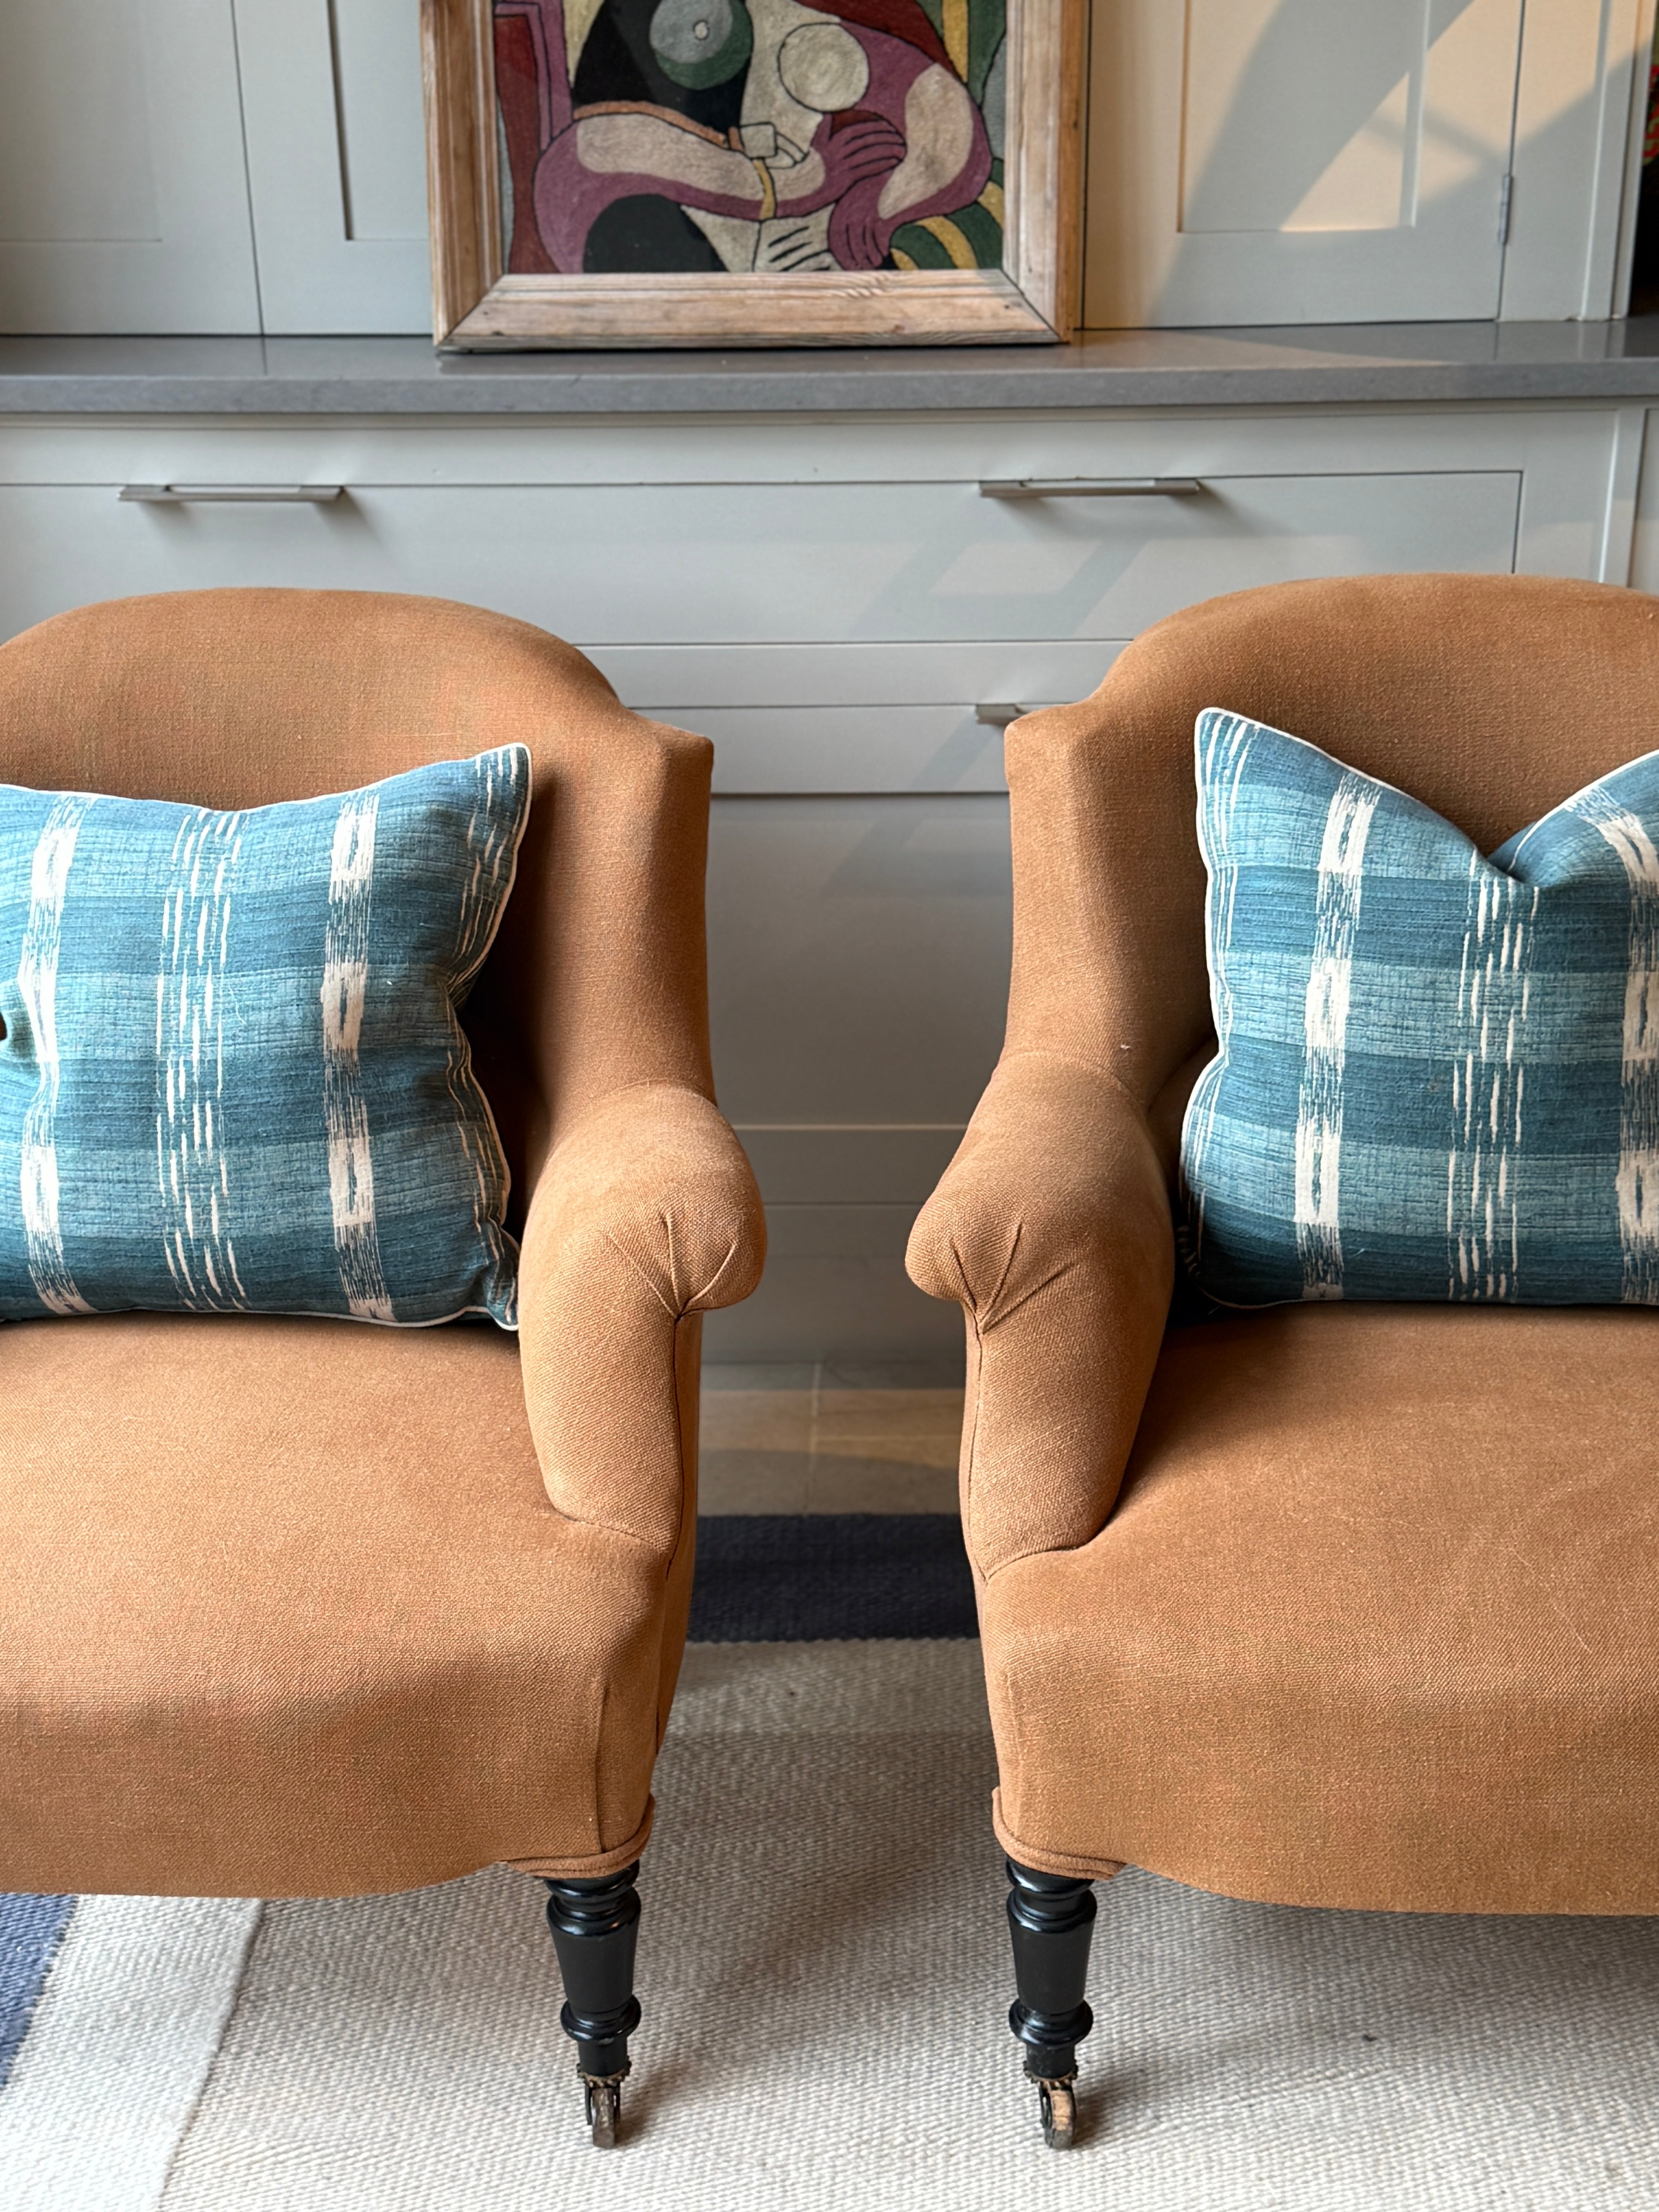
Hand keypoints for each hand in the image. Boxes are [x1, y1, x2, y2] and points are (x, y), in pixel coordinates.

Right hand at [777, 117, 905, 213]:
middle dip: (884, 137)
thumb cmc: (805, 170)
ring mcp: (840, 168)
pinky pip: (867, 170)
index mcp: (830, 143)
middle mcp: (836, 154)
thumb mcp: (813, 147)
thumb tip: (827, 115)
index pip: (856, 130)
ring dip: (887, 150)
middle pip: (865, 141)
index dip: (872, 126)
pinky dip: (882, 164)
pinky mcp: (844, 182)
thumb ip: (822, 130)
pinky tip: (893, 163)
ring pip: (869, 154)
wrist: (795, 192)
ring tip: (901, 148)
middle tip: (898, 136)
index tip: (886, 125)